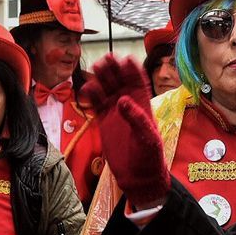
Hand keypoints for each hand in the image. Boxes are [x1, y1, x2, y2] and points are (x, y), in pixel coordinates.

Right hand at [83, 54, 169, 208]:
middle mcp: (128, 105)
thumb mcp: (147, 137)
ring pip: (106, 89)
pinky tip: (86, 89)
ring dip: (101, 78)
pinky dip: (90, 96)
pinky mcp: (103, 122)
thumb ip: (136, 118)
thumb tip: (122, 100)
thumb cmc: (149, 157)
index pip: (138, 81)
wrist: (138, 176)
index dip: (132, 69)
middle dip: (114, 69)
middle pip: (119, 80)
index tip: (126, 58)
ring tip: (96, 68)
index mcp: (143, 104)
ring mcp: (115, 112)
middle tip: (106, 59)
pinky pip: (95, 104)